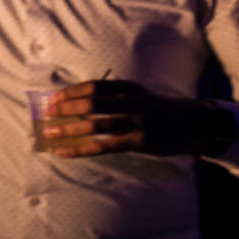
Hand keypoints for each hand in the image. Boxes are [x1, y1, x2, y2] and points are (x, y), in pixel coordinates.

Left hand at [39, 79, 223, 156]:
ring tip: (50, 134)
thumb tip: (74, 104)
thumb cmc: (156, 109)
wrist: (191, 124)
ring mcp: (138, 122)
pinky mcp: (139, 142)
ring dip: (69, 129)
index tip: (53, 99)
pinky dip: (80, 149)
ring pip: (96, 125)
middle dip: (66, 109)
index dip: (71, 92)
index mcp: (131, 88)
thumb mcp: (138, 95)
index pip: (94, 86)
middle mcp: (134, 102)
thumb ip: (113, 97)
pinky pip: (103, 146)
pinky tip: (64, 152)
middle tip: (47, 115)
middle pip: (92, 103)